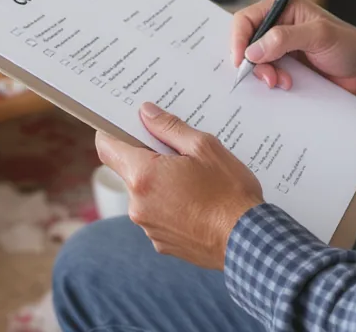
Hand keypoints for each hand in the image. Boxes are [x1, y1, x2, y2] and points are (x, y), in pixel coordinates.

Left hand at [94, 101, 263, 269]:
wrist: (248, 242)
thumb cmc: (228, 192)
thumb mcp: (203, 147)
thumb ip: (169, 127)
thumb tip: (146, 112)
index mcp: (143, 176)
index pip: (107, 147)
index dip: (113, 131)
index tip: (126, 123)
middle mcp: (138, 205)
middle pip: (130, 169)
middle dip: (150, 156)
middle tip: (180, 151)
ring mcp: (149, 227)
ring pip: (146, 192)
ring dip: (163, 182)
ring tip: (197, 179)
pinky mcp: (162, 243)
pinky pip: (158, 214)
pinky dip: (172, 204)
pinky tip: (199, 202)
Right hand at [231, 0, 355, 93]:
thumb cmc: (348, 44)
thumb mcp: (319, 36)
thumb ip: (284, 38)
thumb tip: (253, 50)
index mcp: (283, 7)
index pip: (247, 18)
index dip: (238, 39)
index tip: (241, 60)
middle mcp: (278, 24)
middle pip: (247, 41)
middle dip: (252, 61)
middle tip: (268, 77)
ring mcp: (281, 46)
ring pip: (255, 60)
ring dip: (264, 73)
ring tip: (282, 82)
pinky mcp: (286, 65)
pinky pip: (268, 73)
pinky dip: (272, 81)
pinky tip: (286, 84)